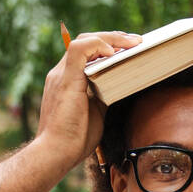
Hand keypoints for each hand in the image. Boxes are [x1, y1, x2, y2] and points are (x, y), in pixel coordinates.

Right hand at [36, 30, 140, 167]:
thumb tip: (119, 88)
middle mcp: (60, 73)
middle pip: (86, 42)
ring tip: (132, 42)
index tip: (128, 49)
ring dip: (111, 38)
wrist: (56, 153)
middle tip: (136, 41)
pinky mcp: (66, 79)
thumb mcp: (96, 112)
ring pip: (85, 41)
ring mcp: (61, 74)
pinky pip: (80, 50)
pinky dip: (99, 46)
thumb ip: (103, 96)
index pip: (85, 52)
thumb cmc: (74, 139)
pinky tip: (115, 52)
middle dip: (113, 38)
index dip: (106, 47)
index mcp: (66, 80)